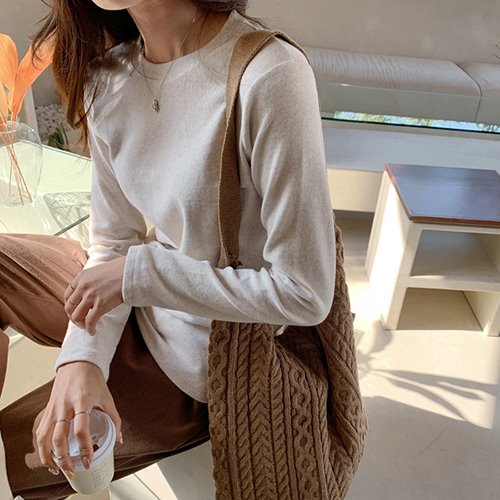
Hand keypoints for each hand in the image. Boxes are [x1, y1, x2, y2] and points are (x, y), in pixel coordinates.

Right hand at [35, 361, 121, 476]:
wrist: (78, 364)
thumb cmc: (93, 380)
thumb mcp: (107, 397)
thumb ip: (114, 418)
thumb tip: (119, 439)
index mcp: (82, 401)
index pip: (80, 429)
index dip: (84, 447)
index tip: (88, 460)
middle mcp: (65, 406)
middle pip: (59, 437)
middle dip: (63, 458)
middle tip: (72, 470)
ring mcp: (54, 408)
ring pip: (44, 437)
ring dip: (48, 456)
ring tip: (58, 468)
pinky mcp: (47, 409)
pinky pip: (40, 431)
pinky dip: (42, 446)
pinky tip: (49, 455)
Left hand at [64, 256, 125, 334]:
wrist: (132, 271)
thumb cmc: (120, 270)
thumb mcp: (99, 271)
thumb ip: (90, 280)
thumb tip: (90, 291)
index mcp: (81, 277)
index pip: (67, 295)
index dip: (70, 306)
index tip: (75, 311)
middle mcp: (83, 286)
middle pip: (69, 307)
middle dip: (73, 317)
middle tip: (80, 322)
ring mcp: (91, 296)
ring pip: (77, 316)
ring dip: (80, 324)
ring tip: (86, 327)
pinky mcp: (101, 304)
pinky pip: (90, 321)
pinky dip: (90, 329)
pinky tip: (93, 332)